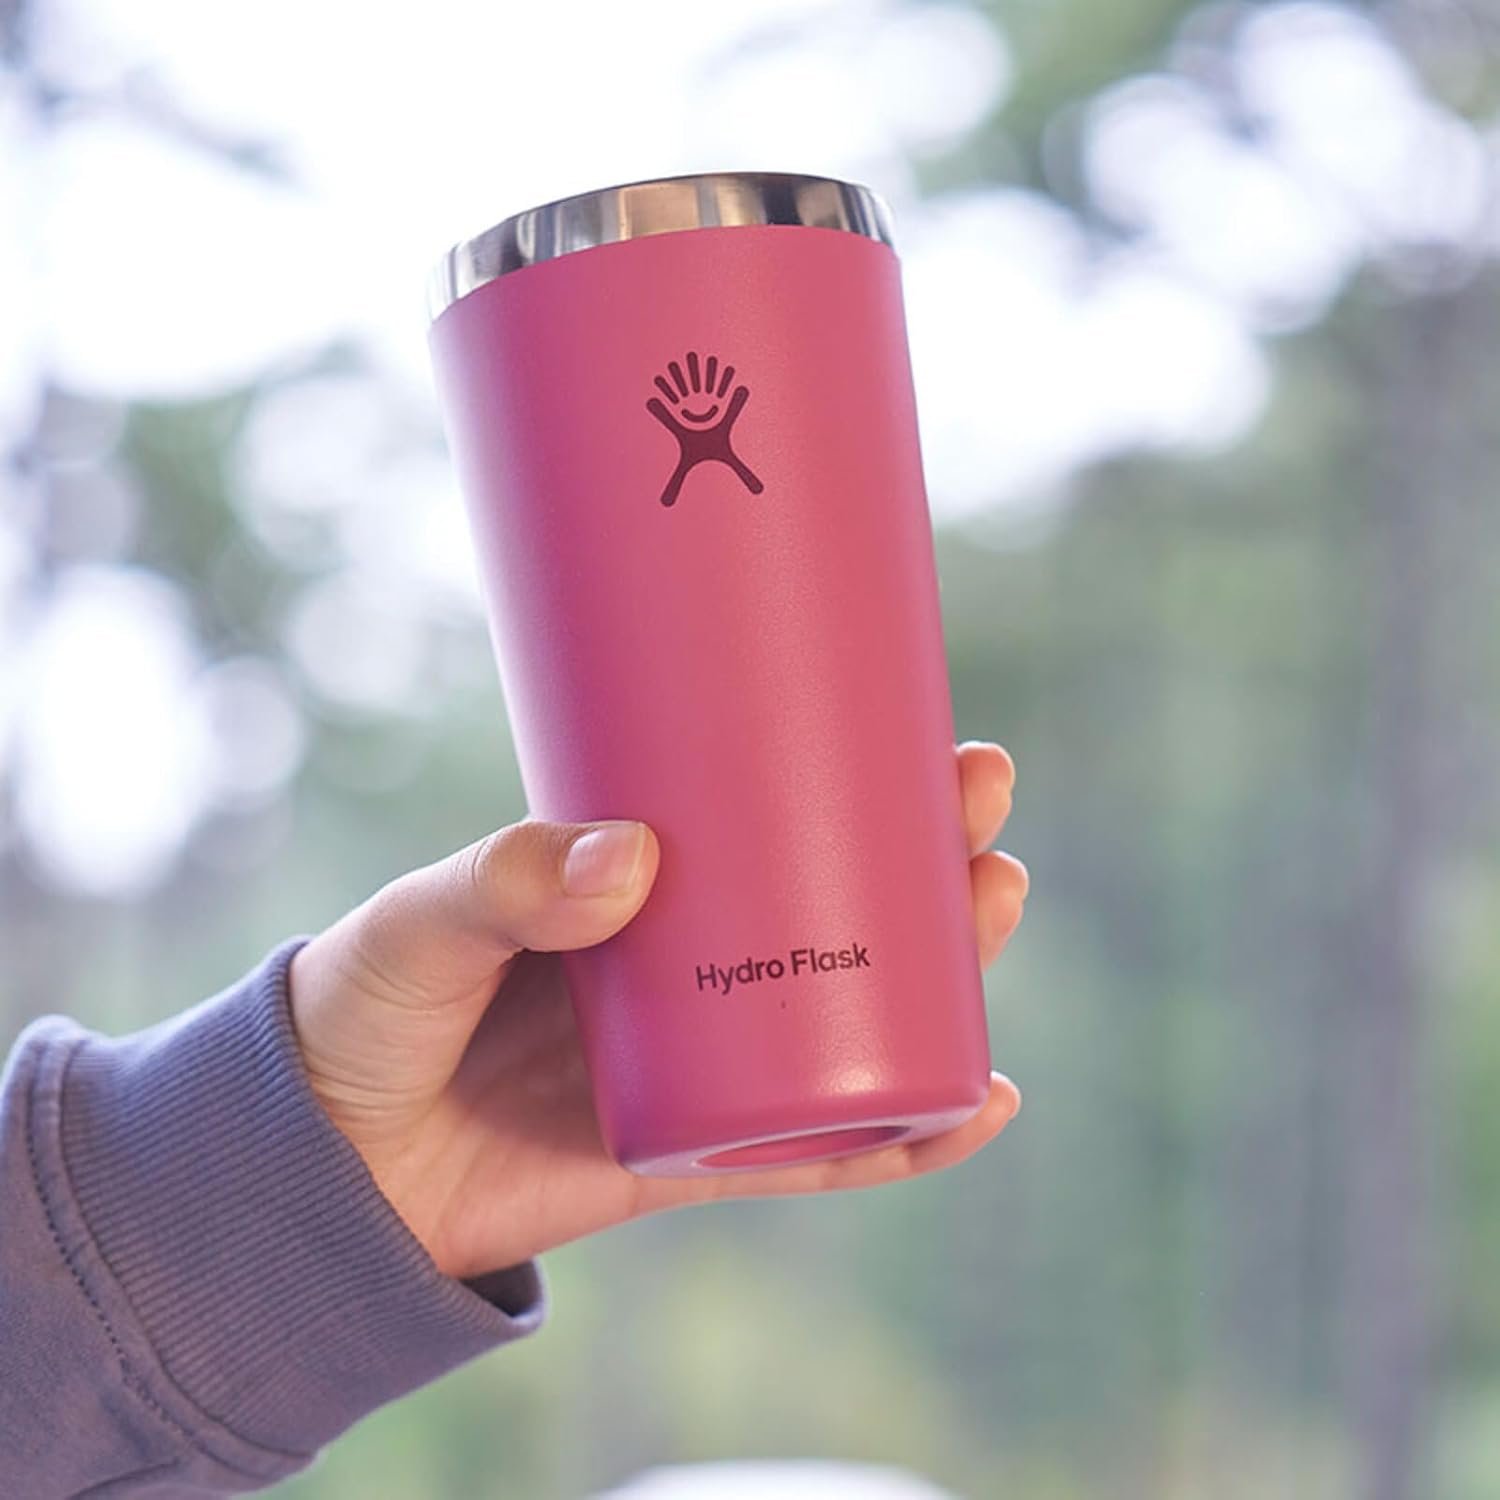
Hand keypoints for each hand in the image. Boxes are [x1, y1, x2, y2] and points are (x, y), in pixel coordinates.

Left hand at [289, 742, 1027, 1280]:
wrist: (327, 1176)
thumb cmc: (364, 1016)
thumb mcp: (418, 924)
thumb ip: (502, 882)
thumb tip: (632, 857)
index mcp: (638, 889)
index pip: (769, 821)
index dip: (859, 780)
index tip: (932, 733)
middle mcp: (692, 967)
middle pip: (844, 911)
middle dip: (931, 860)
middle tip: (981, 814)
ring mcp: (707, 1064)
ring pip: (858, 1020)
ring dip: (946, 974)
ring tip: (994, 913)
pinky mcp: (702, 1159)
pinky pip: (822, 1153)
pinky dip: (902, 1139)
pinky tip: (979, 1101)